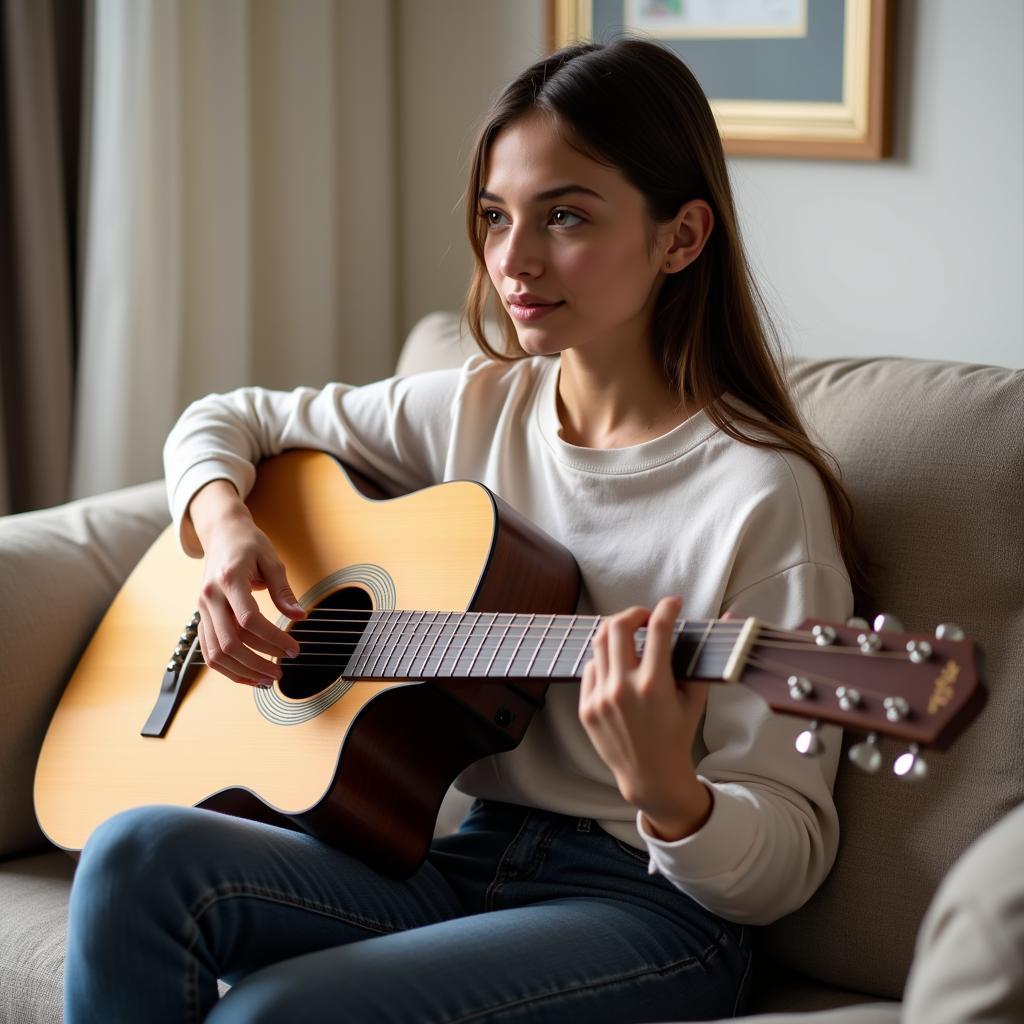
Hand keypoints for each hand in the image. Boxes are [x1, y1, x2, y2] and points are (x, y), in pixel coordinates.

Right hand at [189, 480, 305, 686]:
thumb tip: (299, 616)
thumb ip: (283, 590)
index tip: (293, 648)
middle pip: (230, 642)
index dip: (273, 639)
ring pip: (215, 652)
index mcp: (229, 579)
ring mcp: (202, 609)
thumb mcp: (272, 560)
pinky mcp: (201, 617)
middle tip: (281, 672)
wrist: (221, 533)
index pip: (248, 620)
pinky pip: (209, 649)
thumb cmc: (248, 544)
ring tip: (266, 679)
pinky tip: (247, 674)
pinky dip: (227, 667)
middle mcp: (210, 597)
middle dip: (257, 662)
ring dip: (241, 671)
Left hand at [579, 596, 711, 839]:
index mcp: (654, 686)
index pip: (658, 629)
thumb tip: (727, 620)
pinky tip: (619, 667)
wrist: (650, 776)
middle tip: (646, 617)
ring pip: (599, 643)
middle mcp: (624, 689)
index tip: (672, 603)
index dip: (666, 608)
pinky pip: (591, 668)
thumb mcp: (695, 700)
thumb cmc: (677, 736)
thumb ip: (703, 659)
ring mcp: (601, 698)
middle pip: (618, 626)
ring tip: (631, 636)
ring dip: (616, 632)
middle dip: (634, 613)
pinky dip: (605, 660)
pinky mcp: (586, 707)